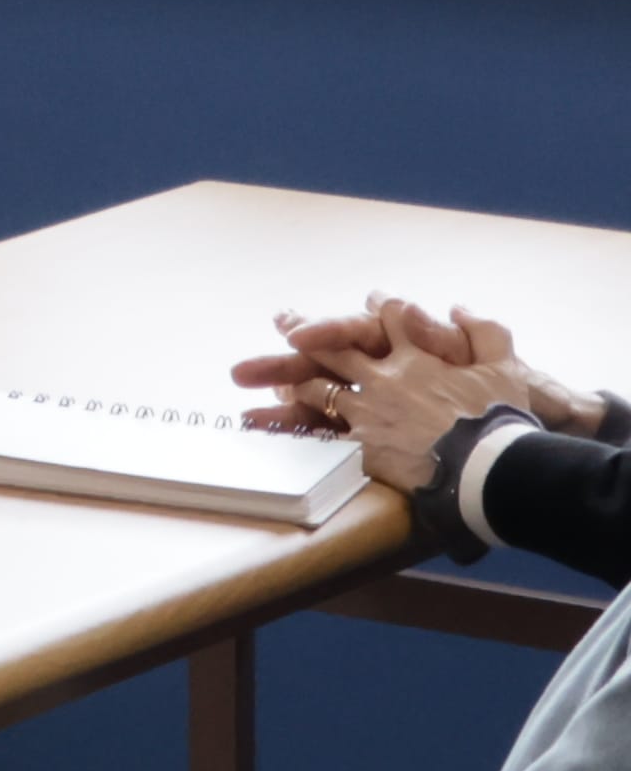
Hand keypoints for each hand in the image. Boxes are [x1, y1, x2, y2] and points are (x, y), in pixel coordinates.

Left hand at [237, 295, 597, 488]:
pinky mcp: (361, 446)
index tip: (369, 301)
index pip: (390, 316)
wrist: (490, 470)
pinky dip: (290, 424)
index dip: (380, 306)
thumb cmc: (501, 420)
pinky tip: (265, 421)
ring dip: (290, 378)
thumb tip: (458, 307)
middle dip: (308, 331)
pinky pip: (316, 431)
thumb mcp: (505, 368)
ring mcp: (367, 410)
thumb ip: (485, 331)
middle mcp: (384, 377)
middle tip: (284, 323)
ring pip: (317, 385)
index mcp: (417, 355)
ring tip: (268, 377)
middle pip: (335, 345)